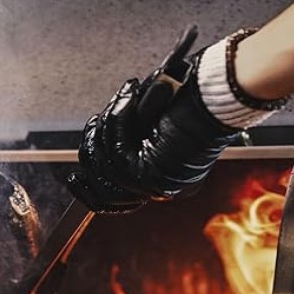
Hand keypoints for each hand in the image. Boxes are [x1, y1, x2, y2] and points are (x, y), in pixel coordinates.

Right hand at [67, 51, 243, 212]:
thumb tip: (98, 140)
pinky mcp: (153, 175)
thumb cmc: (194, 96)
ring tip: (126, 98)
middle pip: (103, 187)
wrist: (219, 92)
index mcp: (164, 179)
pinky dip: (117, 121)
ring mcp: (157, 186)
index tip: (75, 179)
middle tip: (98, 121)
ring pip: (105, 166)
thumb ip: (129, 136)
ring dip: (108, 126)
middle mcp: (161, 188)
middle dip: (94, 148)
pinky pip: (116, 152)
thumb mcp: (154, 119)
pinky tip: (129, 101)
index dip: (90, 192)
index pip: (116, 202)